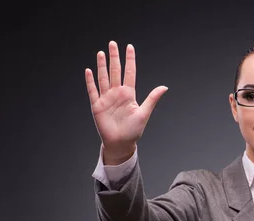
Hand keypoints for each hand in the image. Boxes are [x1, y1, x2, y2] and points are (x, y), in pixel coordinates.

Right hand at [84, 41, 167, 156]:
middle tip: (112, 43)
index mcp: (129, 94)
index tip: (129, 47)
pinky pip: (93, 91)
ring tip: (102, 53)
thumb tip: (164, 87)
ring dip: (102, 66)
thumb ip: (152, 99)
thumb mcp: (144, 113)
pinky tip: (89, 70)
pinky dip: (90, 81)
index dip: (129, 60)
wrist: (121, 143)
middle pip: (115, 71)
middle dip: (114, 58)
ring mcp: (106, 98)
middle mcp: (117, 93)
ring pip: (103, 78)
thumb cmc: (133, 131)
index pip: (129, 73)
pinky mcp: (97, 106)